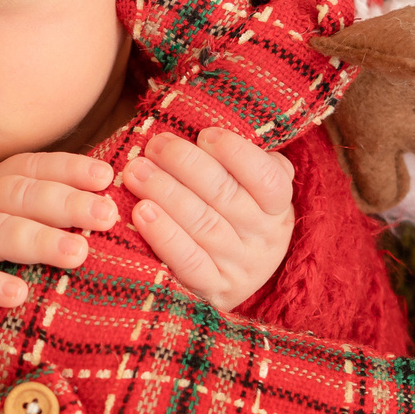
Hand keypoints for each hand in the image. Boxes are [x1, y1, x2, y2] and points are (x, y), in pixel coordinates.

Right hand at [0, 152, 118, 307]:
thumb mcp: (15, 204)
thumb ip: (55, 199)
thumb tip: (117, 198)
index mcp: (2, 179)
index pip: (38, 168)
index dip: (71, 169)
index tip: (107, 177)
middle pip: (23, 195)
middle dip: (67, 204)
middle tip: (106, 215)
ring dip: (38, 240)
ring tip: (77, 253)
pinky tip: (17, 295)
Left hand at [123, 129, 294, 311]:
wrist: (232, 279)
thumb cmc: (232, 215)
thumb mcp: (249, 189)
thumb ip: (241, 160)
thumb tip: (214, 123)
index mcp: (278, 206)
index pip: (267, 178)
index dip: (237, 154)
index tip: (204, 134)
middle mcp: (265, 238)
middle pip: (225, 196)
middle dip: (185, 165)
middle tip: (154, 145)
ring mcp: (241, 267)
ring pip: (203, 225)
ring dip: (166, 194)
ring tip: (136, 171)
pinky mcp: (214, 290)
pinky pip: (188, 262)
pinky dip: (164, 236)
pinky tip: (141, 212)